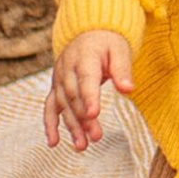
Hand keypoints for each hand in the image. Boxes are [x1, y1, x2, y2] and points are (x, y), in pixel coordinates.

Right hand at [45, 31, 132, 151]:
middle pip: (74, 96)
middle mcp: (67, 68)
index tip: (94, 114)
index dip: (89, 97)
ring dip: (71, 126)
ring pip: (63, 105)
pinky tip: (54, 142)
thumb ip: (122, 70)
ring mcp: (59, 78)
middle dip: (83, 118)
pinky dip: (50, 124)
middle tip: (96, 137)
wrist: (89, 31)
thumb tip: (128, 90)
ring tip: (82, 146)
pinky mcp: (56, 87)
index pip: (86, 79)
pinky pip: (50, 106)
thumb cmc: (108, 42)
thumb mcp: (120, 50)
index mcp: (85, 57)